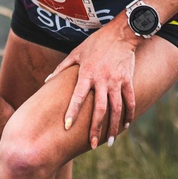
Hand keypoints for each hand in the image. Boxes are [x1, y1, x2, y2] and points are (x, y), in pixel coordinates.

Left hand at [54, 24, 138, 149]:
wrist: (121, 33)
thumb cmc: (96, 43)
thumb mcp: (76, 52)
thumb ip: (61, 68)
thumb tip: (46, 81)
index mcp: (87, 74)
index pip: (78, 96)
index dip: (72, 112)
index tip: (67, 127)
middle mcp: (102, 79)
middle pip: (99, 108)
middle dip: (95, 128)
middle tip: (91, 144)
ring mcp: (117, 81)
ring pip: (116, 108)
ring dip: (113, 127)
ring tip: (110, 142)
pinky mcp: (128, 80)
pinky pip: (130, 100)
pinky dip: (129, 114)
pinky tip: (125, 126)